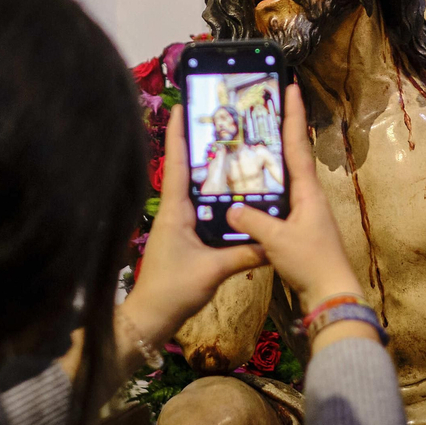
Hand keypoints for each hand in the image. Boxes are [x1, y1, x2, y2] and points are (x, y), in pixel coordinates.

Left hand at [120, 104, 266, 345]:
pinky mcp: (184, 239)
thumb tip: (273, 242)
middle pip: (187, 171)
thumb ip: (244, 254)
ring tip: (233, 153)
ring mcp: (177, 226)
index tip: (182, 107)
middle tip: (222, 124)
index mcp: (174, 211)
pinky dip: (215, 200)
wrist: (151, 318)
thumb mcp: (213, 271)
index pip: (176, 165)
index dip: (178, 135)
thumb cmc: (173, 290)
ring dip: (210, 173)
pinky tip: (235, 197)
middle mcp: (174, 212)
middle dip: (201, 147)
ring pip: (196, 191)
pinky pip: (201, 211)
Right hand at [224, 86, 365, 319]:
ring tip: (248, 144)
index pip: (297, 145)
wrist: (331, 294)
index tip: (291, 88)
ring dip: (269, 161)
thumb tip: (232, 208)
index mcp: (308, 192)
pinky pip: (278, 199)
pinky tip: (248, 190)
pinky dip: (265, 189)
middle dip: (279, 132)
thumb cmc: (310, 263)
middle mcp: (308, 196)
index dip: (292, 116)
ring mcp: (305, 212)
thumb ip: (253, 222)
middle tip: (262, 109)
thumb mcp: (278, 241)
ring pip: (284, 178)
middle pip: (292, 156)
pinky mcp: (298, 228)